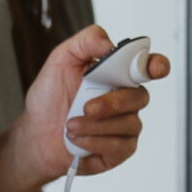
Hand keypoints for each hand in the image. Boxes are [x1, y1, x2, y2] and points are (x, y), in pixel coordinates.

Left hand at [9, 27, 168, 186]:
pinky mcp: (120, 149)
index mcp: (116, 74)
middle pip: (139, 97)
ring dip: (94, 125)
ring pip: (128, 123)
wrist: (36, 135)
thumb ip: (85, 43)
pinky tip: (78, 139)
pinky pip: (120, 145)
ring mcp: (125, 124)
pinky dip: (94, 141)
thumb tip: (108, 42)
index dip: (156, 66)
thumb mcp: (60, 61)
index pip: (147, 66)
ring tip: (70, 126)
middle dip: (112, 103)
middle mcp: (125, 98)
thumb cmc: (50, 99)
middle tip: (86, 107)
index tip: (152, 69)